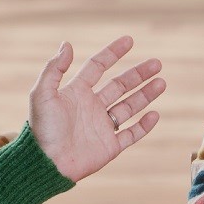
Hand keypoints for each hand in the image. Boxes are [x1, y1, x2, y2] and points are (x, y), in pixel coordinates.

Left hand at [29, 36, 164, 181]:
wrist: (46, 163)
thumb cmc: (41, 129)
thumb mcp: (42, 94)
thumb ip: (54, 69)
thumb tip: (67, 44)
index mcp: (76, 93)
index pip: (98, 67)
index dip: (112, 53)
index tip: (129, 40)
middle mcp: (91, 107)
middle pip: (119, 85)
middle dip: (138, 74)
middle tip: (156, 63)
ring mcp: (102, 127)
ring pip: (129, 106)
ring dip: (145, 94)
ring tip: (161, 82)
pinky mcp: (109, 146)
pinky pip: (131, 134)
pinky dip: (144, 125)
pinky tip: (154, 114)